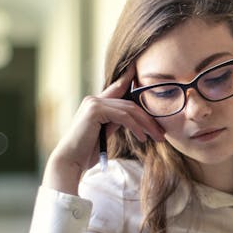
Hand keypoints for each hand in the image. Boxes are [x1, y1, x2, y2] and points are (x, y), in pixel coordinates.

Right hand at [43, 65, 165, 193]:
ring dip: (146, 125)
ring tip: (157, 137)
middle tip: (161, 133)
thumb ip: (115, 121)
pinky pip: (123, 116)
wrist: (71, 161)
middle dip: (148, 118)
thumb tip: (131, 118)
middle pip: (129, 104)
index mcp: (95, 103)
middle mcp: (94, 99)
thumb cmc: (86, 151)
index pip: (117, 88)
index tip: (140, 71)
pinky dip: (136, 127)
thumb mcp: (104, 133)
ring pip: (129, 110)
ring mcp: (94, 103)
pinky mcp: (95, 111)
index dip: (129, 78)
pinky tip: (143, 137)